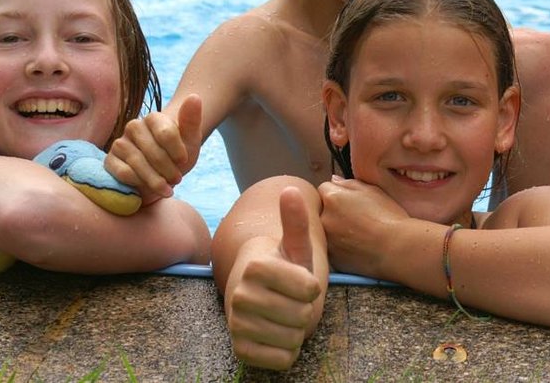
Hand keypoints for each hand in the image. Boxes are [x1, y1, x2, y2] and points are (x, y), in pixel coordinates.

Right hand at [105, 94, 203, 201]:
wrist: (162, 174)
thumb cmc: (178, 156)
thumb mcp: (190, 140)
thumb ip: (192, 120)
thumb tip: (194, 97)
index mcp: (153, 118)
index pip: (166, 133)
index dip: (177, 150)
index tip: (184, 160)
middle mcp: (134, 127)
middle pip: (152, 150)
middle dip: (168, 168)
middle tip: (177, 179)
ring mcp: (120, 143)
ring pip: (137, 162)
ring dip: (155, 179)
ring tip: (167, 188)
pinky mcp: (110, 161)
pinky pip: (123, 172)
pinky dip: (138, 183)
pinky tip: (148, 189)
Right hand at [225, 187, 321, 370]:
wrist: (257, 295)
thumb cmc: (283, 268)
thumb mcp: (295, 246)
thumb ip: (295, 221)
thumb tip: (292, 189)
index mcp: (256, 265)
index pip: (309, 288)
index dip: (313, 287)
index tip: (302, 281)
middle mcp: (240, 293)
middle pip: (302, 315)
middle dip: (305, 310)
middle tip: (292, 301)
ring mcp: (237, 323)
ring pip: (293, 338)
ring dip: (297, 331)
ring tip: (285, 316)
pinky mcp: (240, 350)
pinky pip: (282, 360)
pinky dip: (288, 351)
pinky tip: (277, 335)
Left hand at [317, 176, 408, 276]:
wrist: (397, 249)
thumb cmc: (389, 218)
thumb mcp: (373, 191)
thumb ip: (349, 183)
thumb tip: (334, 181)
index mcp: (332, 197)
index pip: (323, 190)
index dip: (337, 195)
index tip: (348, 203)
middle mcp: (323, 219)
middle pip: (320, 211)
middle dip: (332, 213)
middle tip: (353, 219)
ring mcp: (326, 241)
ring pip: (325, 231)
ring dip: (334, 231)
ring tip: (357, 235)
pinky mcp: (331, 259)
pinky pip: (331, 249)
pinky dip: (339, 247)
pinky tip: (357, 247)